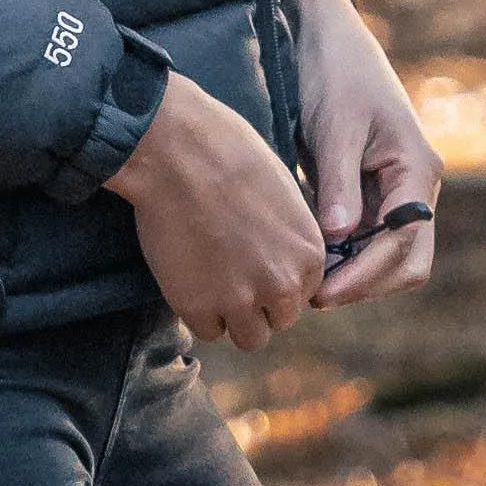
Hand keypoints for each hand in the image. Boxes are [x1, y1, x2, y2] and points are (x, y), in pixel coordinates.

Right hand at [107, 71, 325, 351]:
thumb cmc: (228, 153)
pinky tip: (188, 274)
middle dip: (259, 301)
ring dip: (232, 314)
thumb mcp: (281, 193)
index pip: (304, 293)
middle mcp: (283, 284)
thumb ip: (289, 238)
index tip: (255, 256)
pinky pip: (207, 330)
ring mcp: (241, 301)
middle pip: (280, 320)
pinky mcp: (198, 307)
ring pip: (248, 337)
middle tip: (231, 267)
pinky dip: (197, 310)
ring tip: (211, 277)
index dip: (277, 277)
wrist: (177, 149)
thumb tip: (285, 262)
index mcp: (309, 254)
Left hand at [288, 0, 441, 309]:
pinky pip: (367, 237)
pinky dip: (344, 254)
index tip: (322, 291)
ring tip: (307, 281)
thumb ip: (339, 185)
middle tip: (312, 295)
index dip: (365, 275)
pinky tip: (310, 257)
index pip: (403, 244)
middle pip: (405, 261)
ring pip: (387, 255)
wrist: (327, 38)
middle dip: (364, 283)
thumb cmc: (335, 74)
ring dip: (354, 273)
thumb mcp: (336, 128)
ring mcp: (396, 191)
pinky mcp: (372, 190)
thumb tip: (339, 240)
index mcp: (418, 170)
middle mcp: (416, 187)